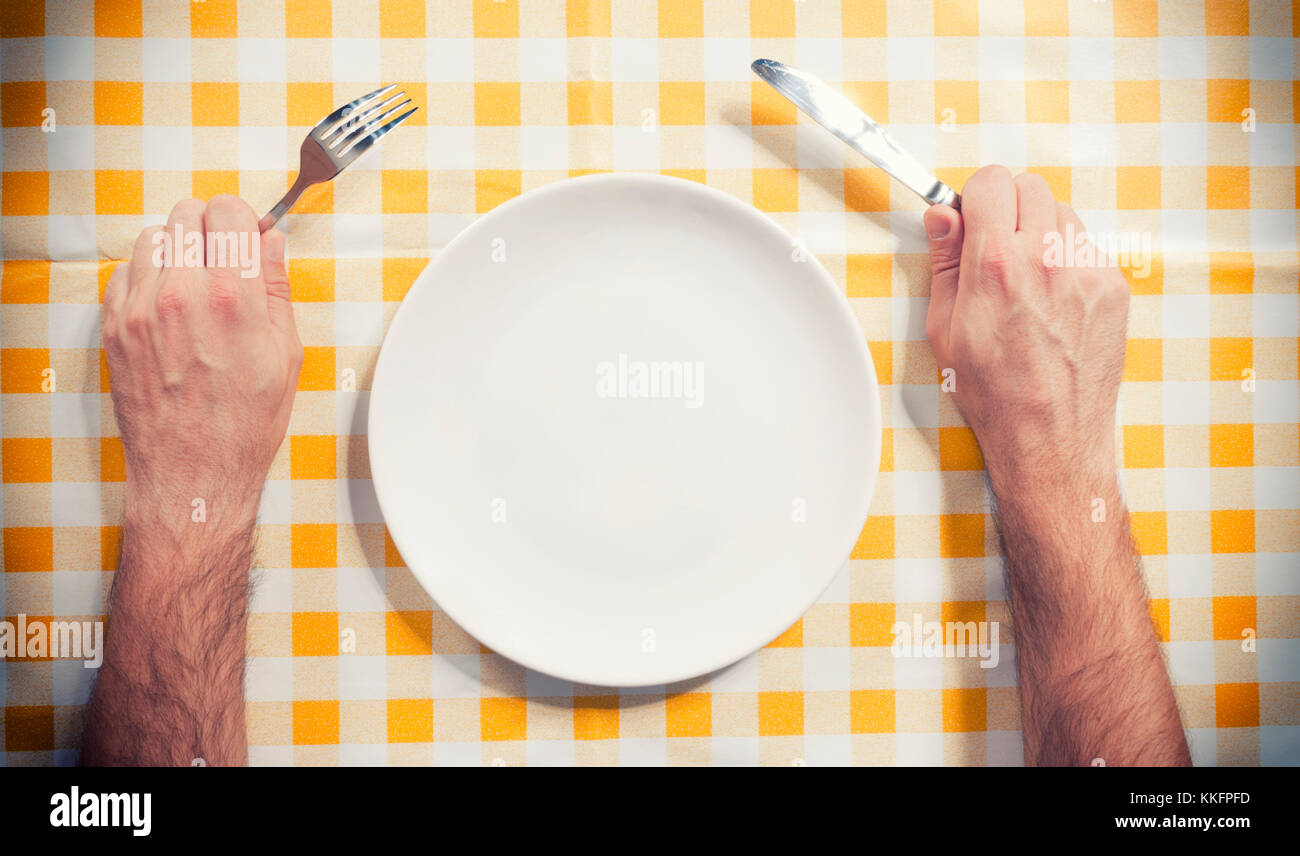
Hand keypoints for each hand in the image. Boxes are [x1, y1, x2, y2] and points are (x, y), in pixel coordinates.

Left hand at [103, 196, 302, 536]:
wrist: (194, 472)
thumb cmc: (244, 424)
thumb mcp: (285, 354)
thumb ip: (276, 288)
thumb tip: (271, 244)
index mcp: (231, 297)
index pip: (228, 211)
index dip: (244, 219)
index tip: (249, 235)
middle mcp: (180, 294)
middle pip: (187, 214)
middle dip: (211, 228)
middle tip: (225, 258)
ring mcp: (141, 309)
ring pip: (153, 237)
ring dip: (177, 249)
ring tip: (195, 283)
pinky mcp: (115, 327)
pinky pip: (125, 271)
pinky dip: (147, 276)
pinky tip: (169, 305)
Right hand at [923, 166, 1129, 490]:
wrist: (1048, 435)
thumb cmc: (991, 390)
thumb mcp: (944, 327)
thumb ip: (945, 261)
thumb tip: (942, 215)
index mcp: (996, 263)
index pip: (991, 182)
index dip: (975, 196)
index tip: (971, 217)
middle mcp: (1046, 257)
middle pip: (1030, 187)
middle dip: (1008, 207)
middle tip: (995, 246)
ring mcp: (1086, 271)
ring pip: (1062, 214)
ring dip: (1041, 231)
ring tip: (1026, 280)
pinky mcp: (1112, 288)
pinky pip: (1086, 249)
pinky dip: (1067, 262)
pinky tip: (1052, 302)